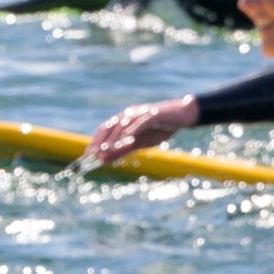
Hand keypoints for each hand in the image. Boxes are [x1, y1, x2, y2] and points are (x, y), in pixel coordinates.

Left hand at [79, 95, 200, 167]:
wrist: (184, 115)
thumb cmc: (161, 128)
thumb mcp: (141, 143)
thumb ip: (123, 150)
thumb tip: (104, 161)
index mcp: (124, 120)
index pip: (105, 129)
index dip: (96, 141)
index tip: (88, 154)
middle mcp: (130, 114)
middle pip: (110, 126)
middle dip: (101, 140)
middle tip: (94, 154)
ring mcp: (141, 113)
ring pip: (123, 124)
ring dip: (114, 137)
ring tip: (107, 149)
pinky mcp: (154, 113)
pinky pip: (141, 122)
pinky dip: (133, 130)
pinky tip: (127, 139)